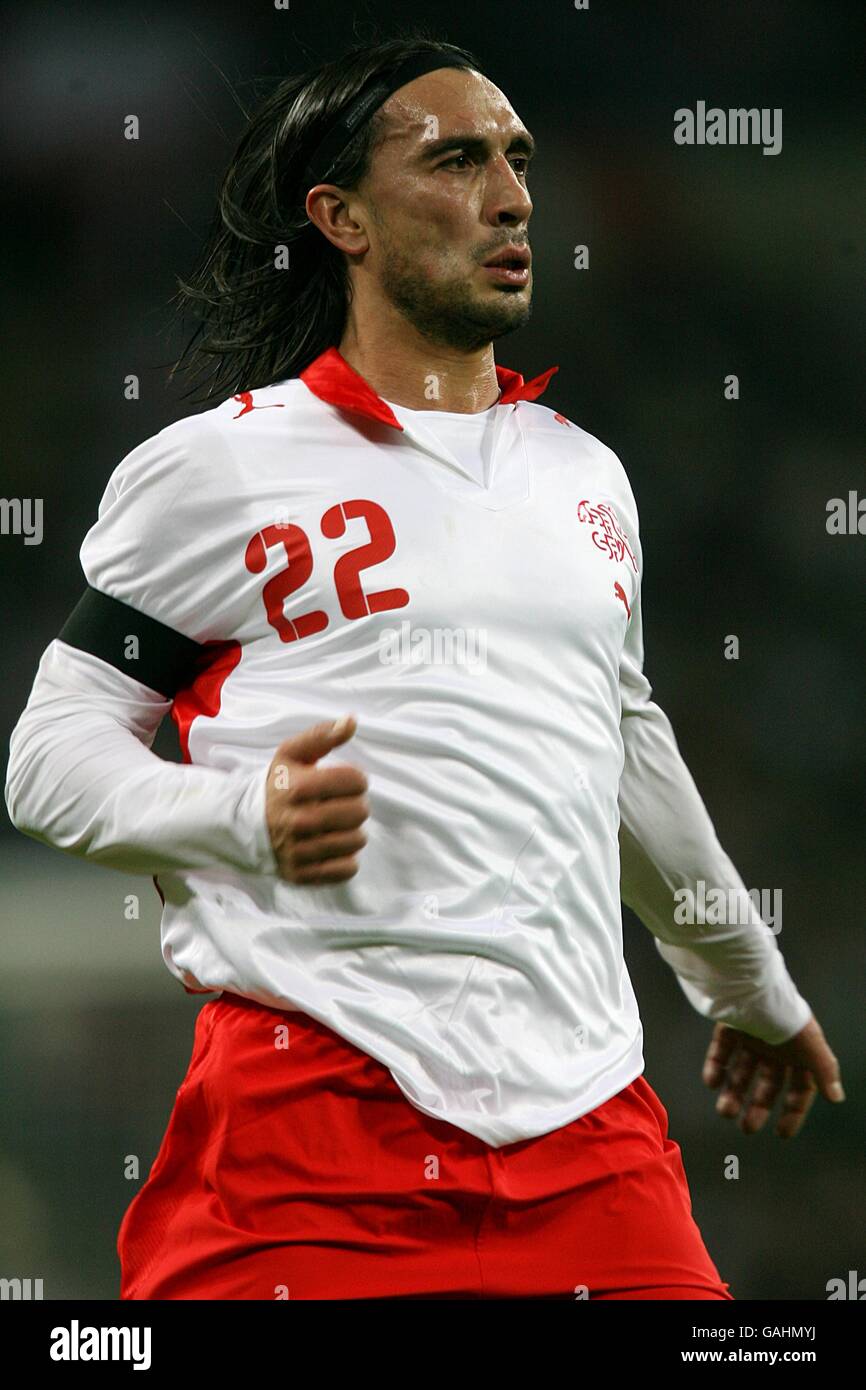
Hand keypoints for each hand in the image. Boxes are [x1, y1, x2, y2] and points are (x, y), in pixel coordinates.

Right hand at [265, 715, 368, 884]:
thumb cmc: (276, 785)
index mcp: (298, 787)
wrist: (242, 825)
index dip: (355, 778)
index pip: (355, 780)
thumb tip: (352, 721)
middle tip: (340, 804)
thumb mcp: (292, 754)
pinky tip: (332, 846)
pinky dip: (345, 859)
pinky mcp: (302, 874)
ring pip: (357, 841)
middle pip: (360, 812)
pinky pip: (346, 869)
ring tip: (336, 825)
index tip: (344, 781)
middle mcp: (299, 821)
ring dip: (352, 831)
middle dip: (356, 804)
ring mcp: (300, 851)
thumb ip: (322, 735)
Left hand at [702, 1016, 844, 1138]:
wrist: (754, 987)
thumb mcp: (811, 1046)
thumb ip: (824, 1071)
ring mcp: (751, 1036)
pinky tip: (713, 1082)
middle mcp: (775, 1046)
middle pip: (767, 1084)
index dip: (793, 1111)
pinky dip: (715, 1068)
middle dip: (758, 1107)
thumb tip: (837, 1097)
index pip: (799, 1088)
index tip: (781, 1134)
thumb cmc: (786, 1018)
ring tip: (725, 1111)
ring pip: (741, 1071)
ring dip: (733, 1092)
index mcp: (798, 1052)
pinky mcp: (729, 1026)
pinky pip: (720, 1052)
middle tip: (746, 1128)